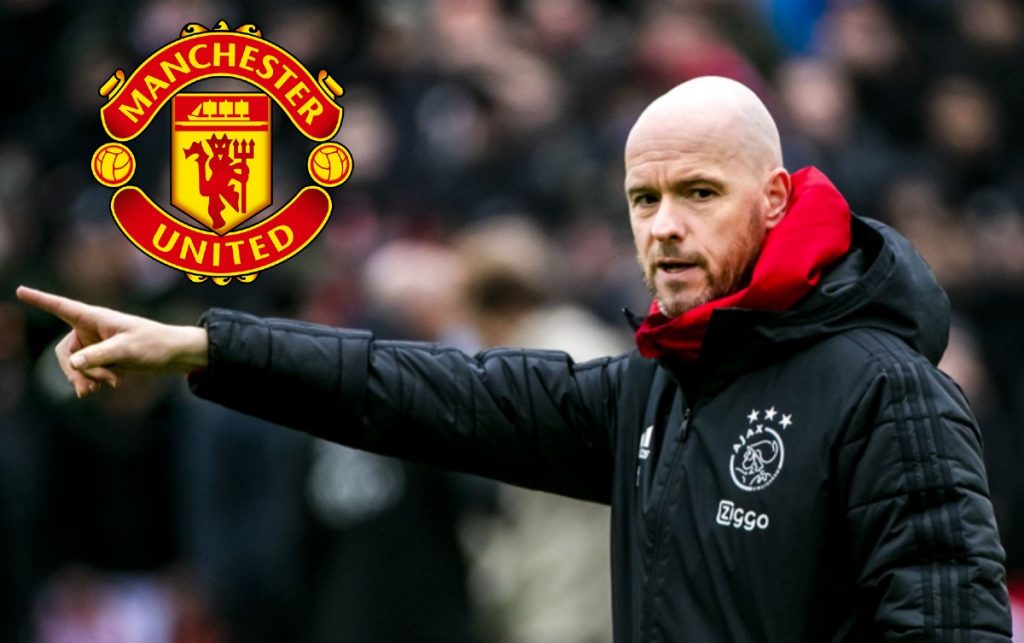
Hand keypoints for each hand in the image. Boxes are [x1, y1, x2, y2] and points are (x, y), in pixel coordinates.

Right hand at [16, 286, 207, 397]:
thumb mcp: (127, 350)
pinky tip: (113, 384)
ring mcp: (97, 344)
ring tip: (110, 385)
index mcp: (96, 317)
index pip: (62, 307)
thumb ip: (99, 356)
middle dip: (77, 371)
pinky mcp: (105, 357)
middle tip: (92, 388)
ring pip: (77, 365)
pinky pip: (88, 371)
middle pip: (66, 352)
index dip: (40, 300)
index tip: (20, 290)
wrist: (175, 355)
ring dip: (89, 377)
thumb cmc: (155, 344)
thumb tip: (73, 364)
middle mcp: (92, 329)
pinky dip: (96, 379)